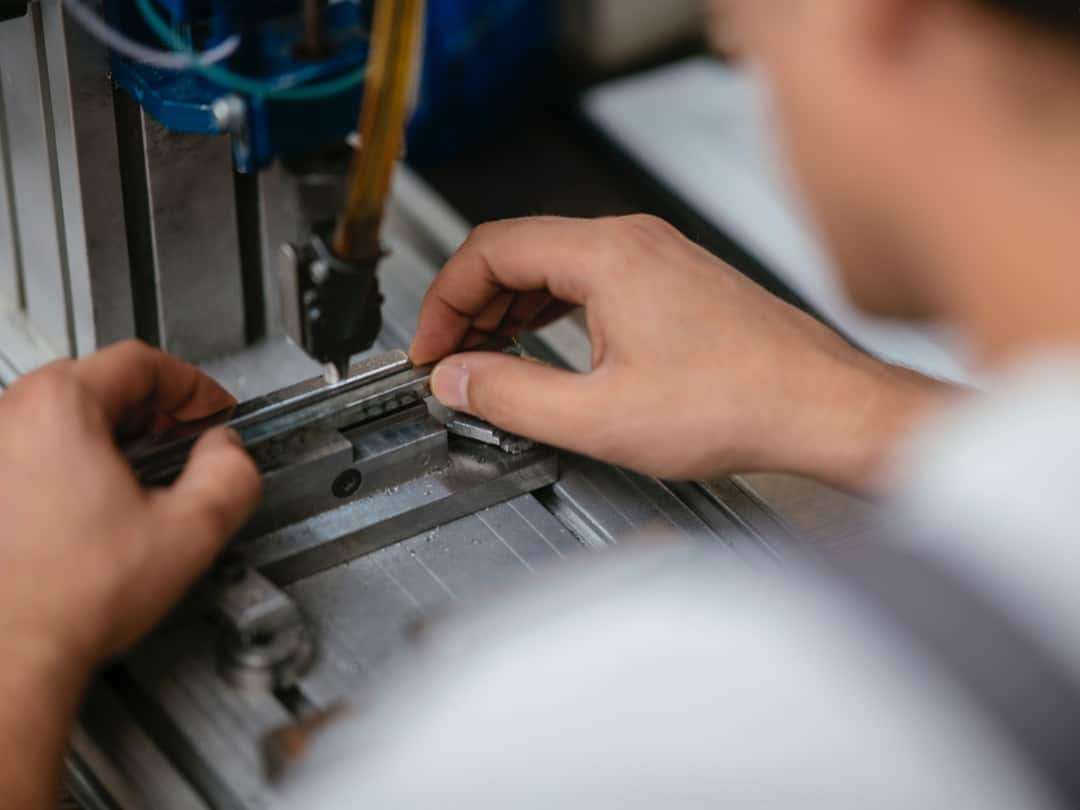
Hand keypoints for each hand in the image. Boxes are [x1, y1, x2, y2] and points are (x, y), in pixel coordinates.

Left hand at [0, 341, 260, 808]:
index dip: (192, 386)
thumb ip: (231, 475)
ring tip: (144, 476)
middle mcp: (8, 418)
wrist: (9, 654)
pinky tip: (97, 503)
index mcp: (58, 408)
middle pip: (97, 380)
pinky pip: (33, 447)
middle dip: (152, 408)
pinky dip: (72, 459)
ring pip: (62, 414)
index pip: (140, 363)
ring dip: (111, 434)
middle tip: (185, 440)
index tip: (211, 412)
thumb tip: (230, 453)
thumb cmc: (69, 598)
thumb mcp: (191, 531)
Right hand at [412, 215, 946, 489]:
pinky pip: (589, 279)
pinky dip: (551, 310)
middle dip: (470, 306)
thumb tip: (457, 378)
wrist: (821, 407)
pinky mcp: (672, 280)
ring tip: (486, 359)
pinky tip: (541, 347)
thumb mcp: (600, 416)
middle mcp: (632, 241)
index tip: (429, 347)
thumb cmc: (738, 404)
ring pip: (554, 265)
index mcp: (607, 255)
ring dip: (509, 309)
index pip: (490, 251)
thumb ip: (512, 395)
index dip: (443, 301)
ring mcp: (656, 256)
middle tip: (449, 359)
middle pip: (518, 252)